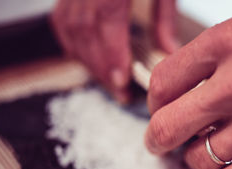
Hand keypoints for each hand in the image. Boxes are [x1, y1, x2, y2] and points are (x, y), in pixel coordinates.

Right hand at [51, 0, 177, 102]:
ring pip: (69, 27)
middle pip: (84, 27)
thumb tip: (169, 53)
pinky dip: (75, 44)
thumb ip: (164, 18)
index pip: (107, 15)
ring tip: (109, 81)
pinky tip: (92, 59)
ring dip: (88, 59)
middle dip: (100, 65)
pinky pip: (62, 21)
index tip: (121, 80)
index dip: (112, 52)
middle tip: (120, 91)